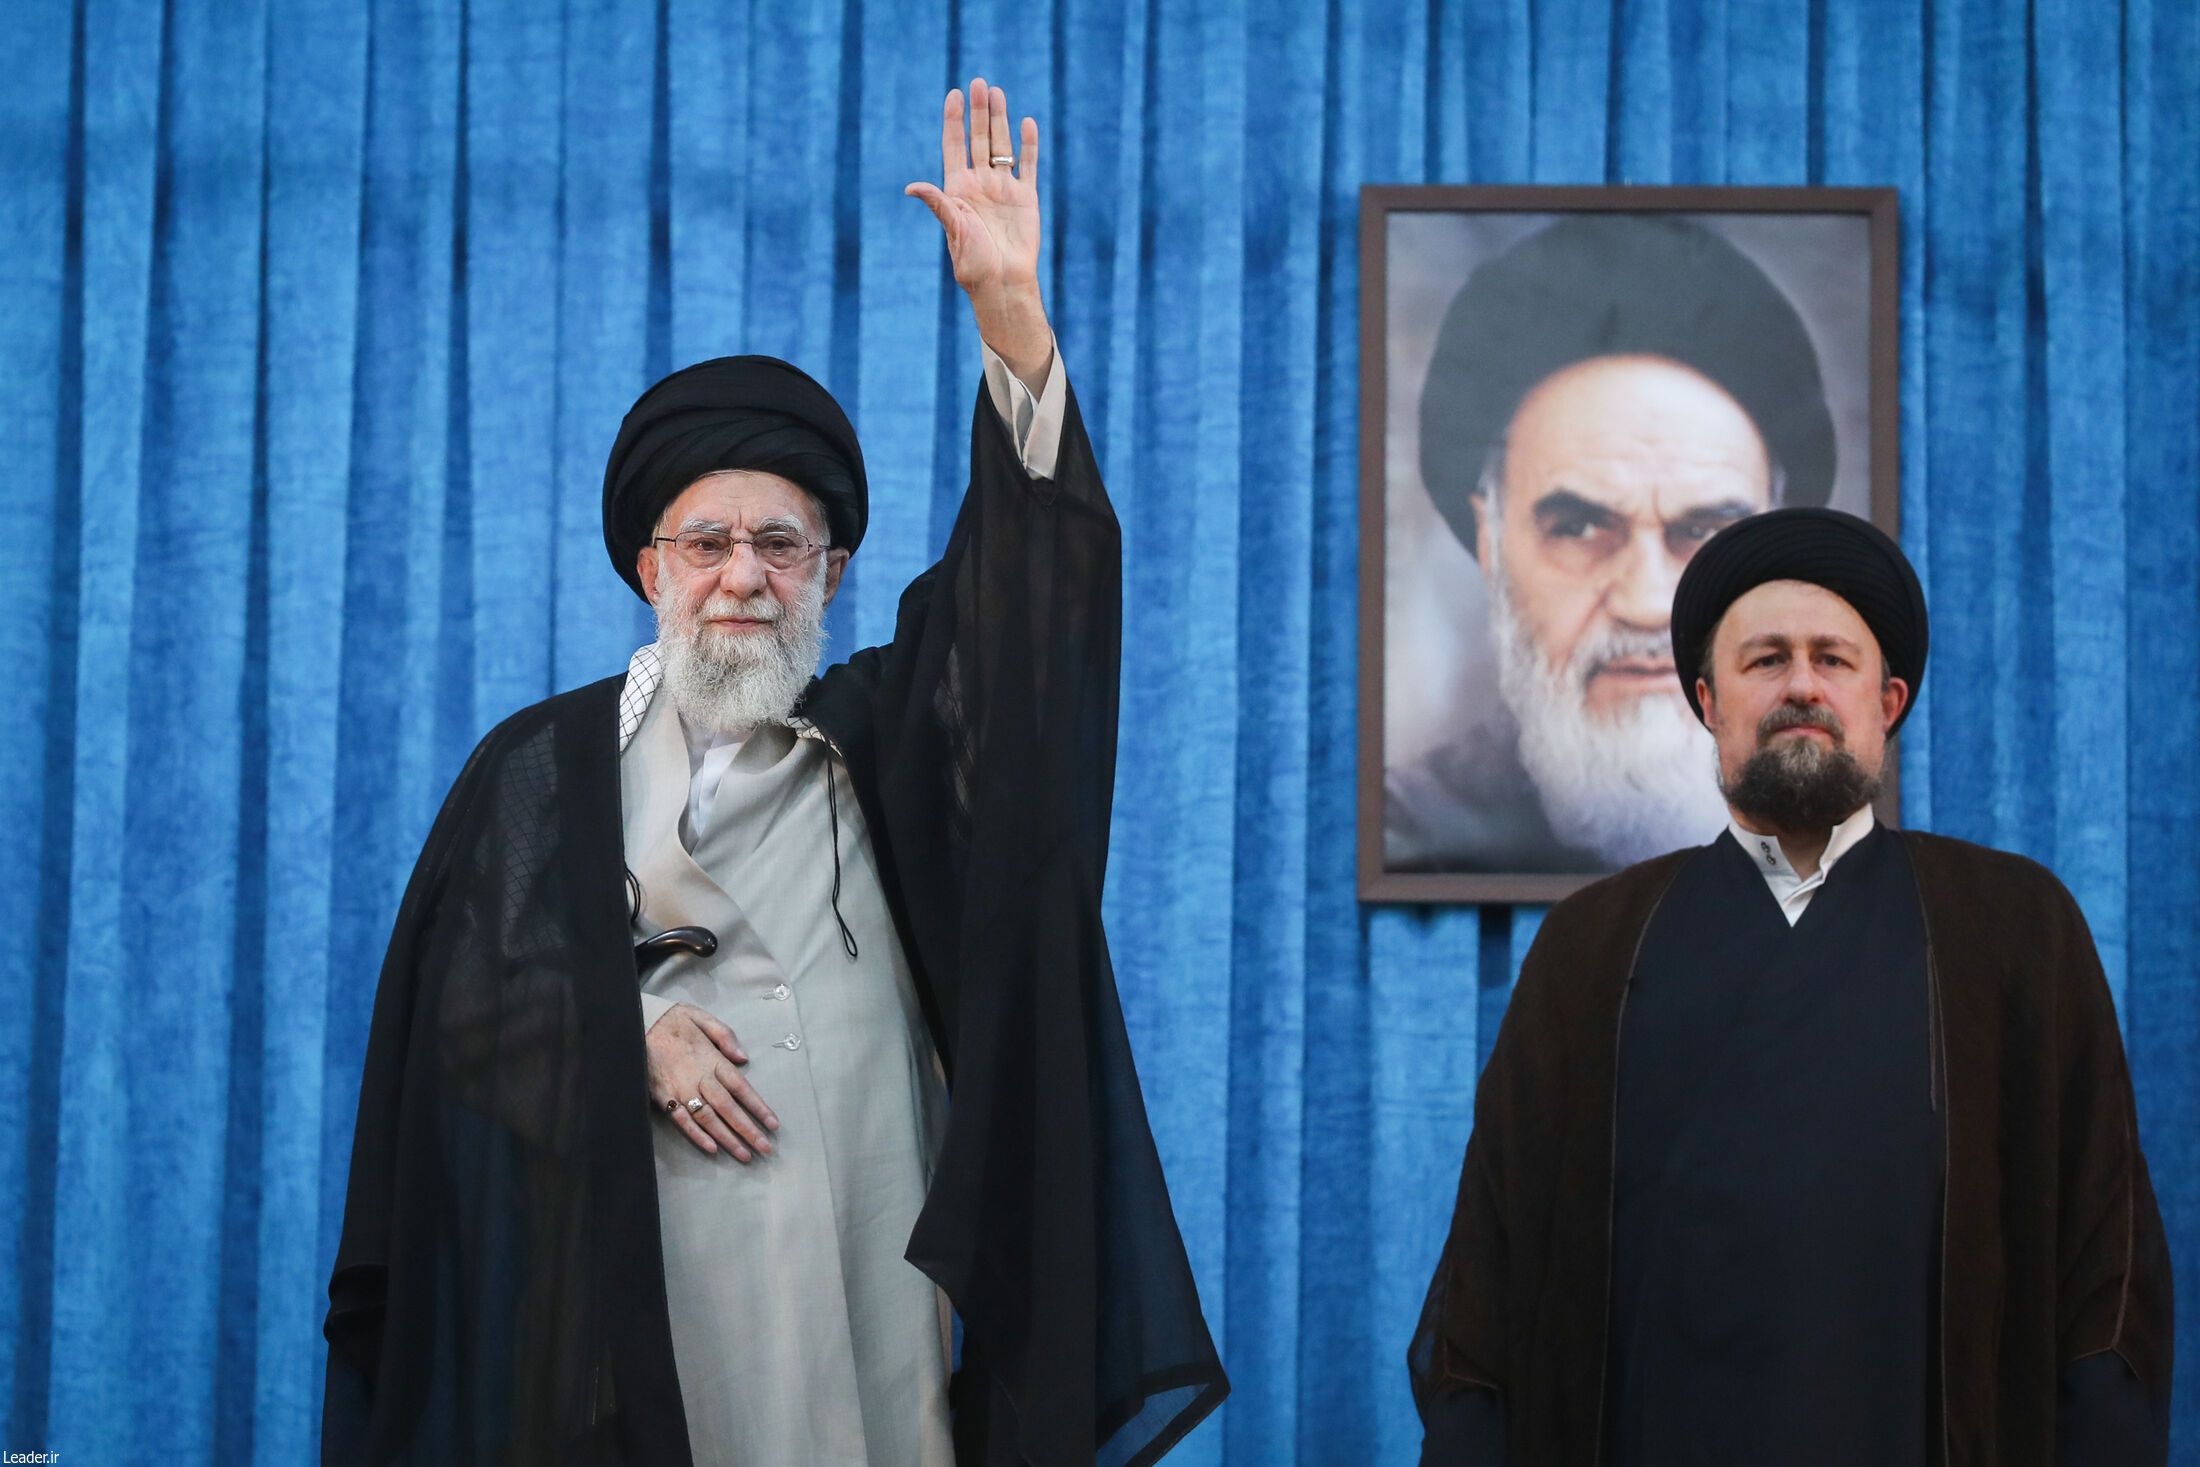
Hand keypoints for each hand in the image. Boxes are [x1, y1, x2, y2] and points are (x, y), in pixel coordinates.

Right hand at [645, 1002, 778, 1160]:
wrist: (634, 1024)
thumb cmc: (672, 1021)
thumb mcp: (702, 1018)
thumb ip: (725, 1036)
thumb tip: (744, 1058)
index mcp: (712, 1059)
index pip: (741, 1088)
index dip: (758, 1107)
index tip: (773, 1124)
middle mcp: (699, 1078)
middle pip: (728, 1108)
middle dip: (748, 1130)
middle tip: (765, 1148)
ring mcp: (681, 1089)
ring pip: (708, 1119)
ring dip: (727, 1138)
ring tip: (744, 1155)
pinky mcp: (663, 1097)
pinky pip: (682, 1120)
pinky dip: (696, 1135)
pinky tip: (712, 1149)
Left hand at [905, 78, 1053, 387]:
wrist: (1003, 283)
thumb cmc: (973, 263)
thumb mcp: (953, 230)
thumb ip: (938, 204)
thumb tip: (911, 187)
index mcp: (958, 189)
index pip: (954, 146)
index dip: (954, 121)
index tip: (953, 95)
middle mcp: (980, 184)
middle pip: (978, 139)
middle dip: (978, 112)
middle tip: (978, 83)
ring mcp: (1003, 189)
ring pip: (1001, 146)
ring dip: (999, 120)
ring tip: (997, 92)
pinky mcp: (1026, 198)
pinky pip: (1028, 165)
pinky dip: (1028, 145)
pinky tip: (1026, 123)